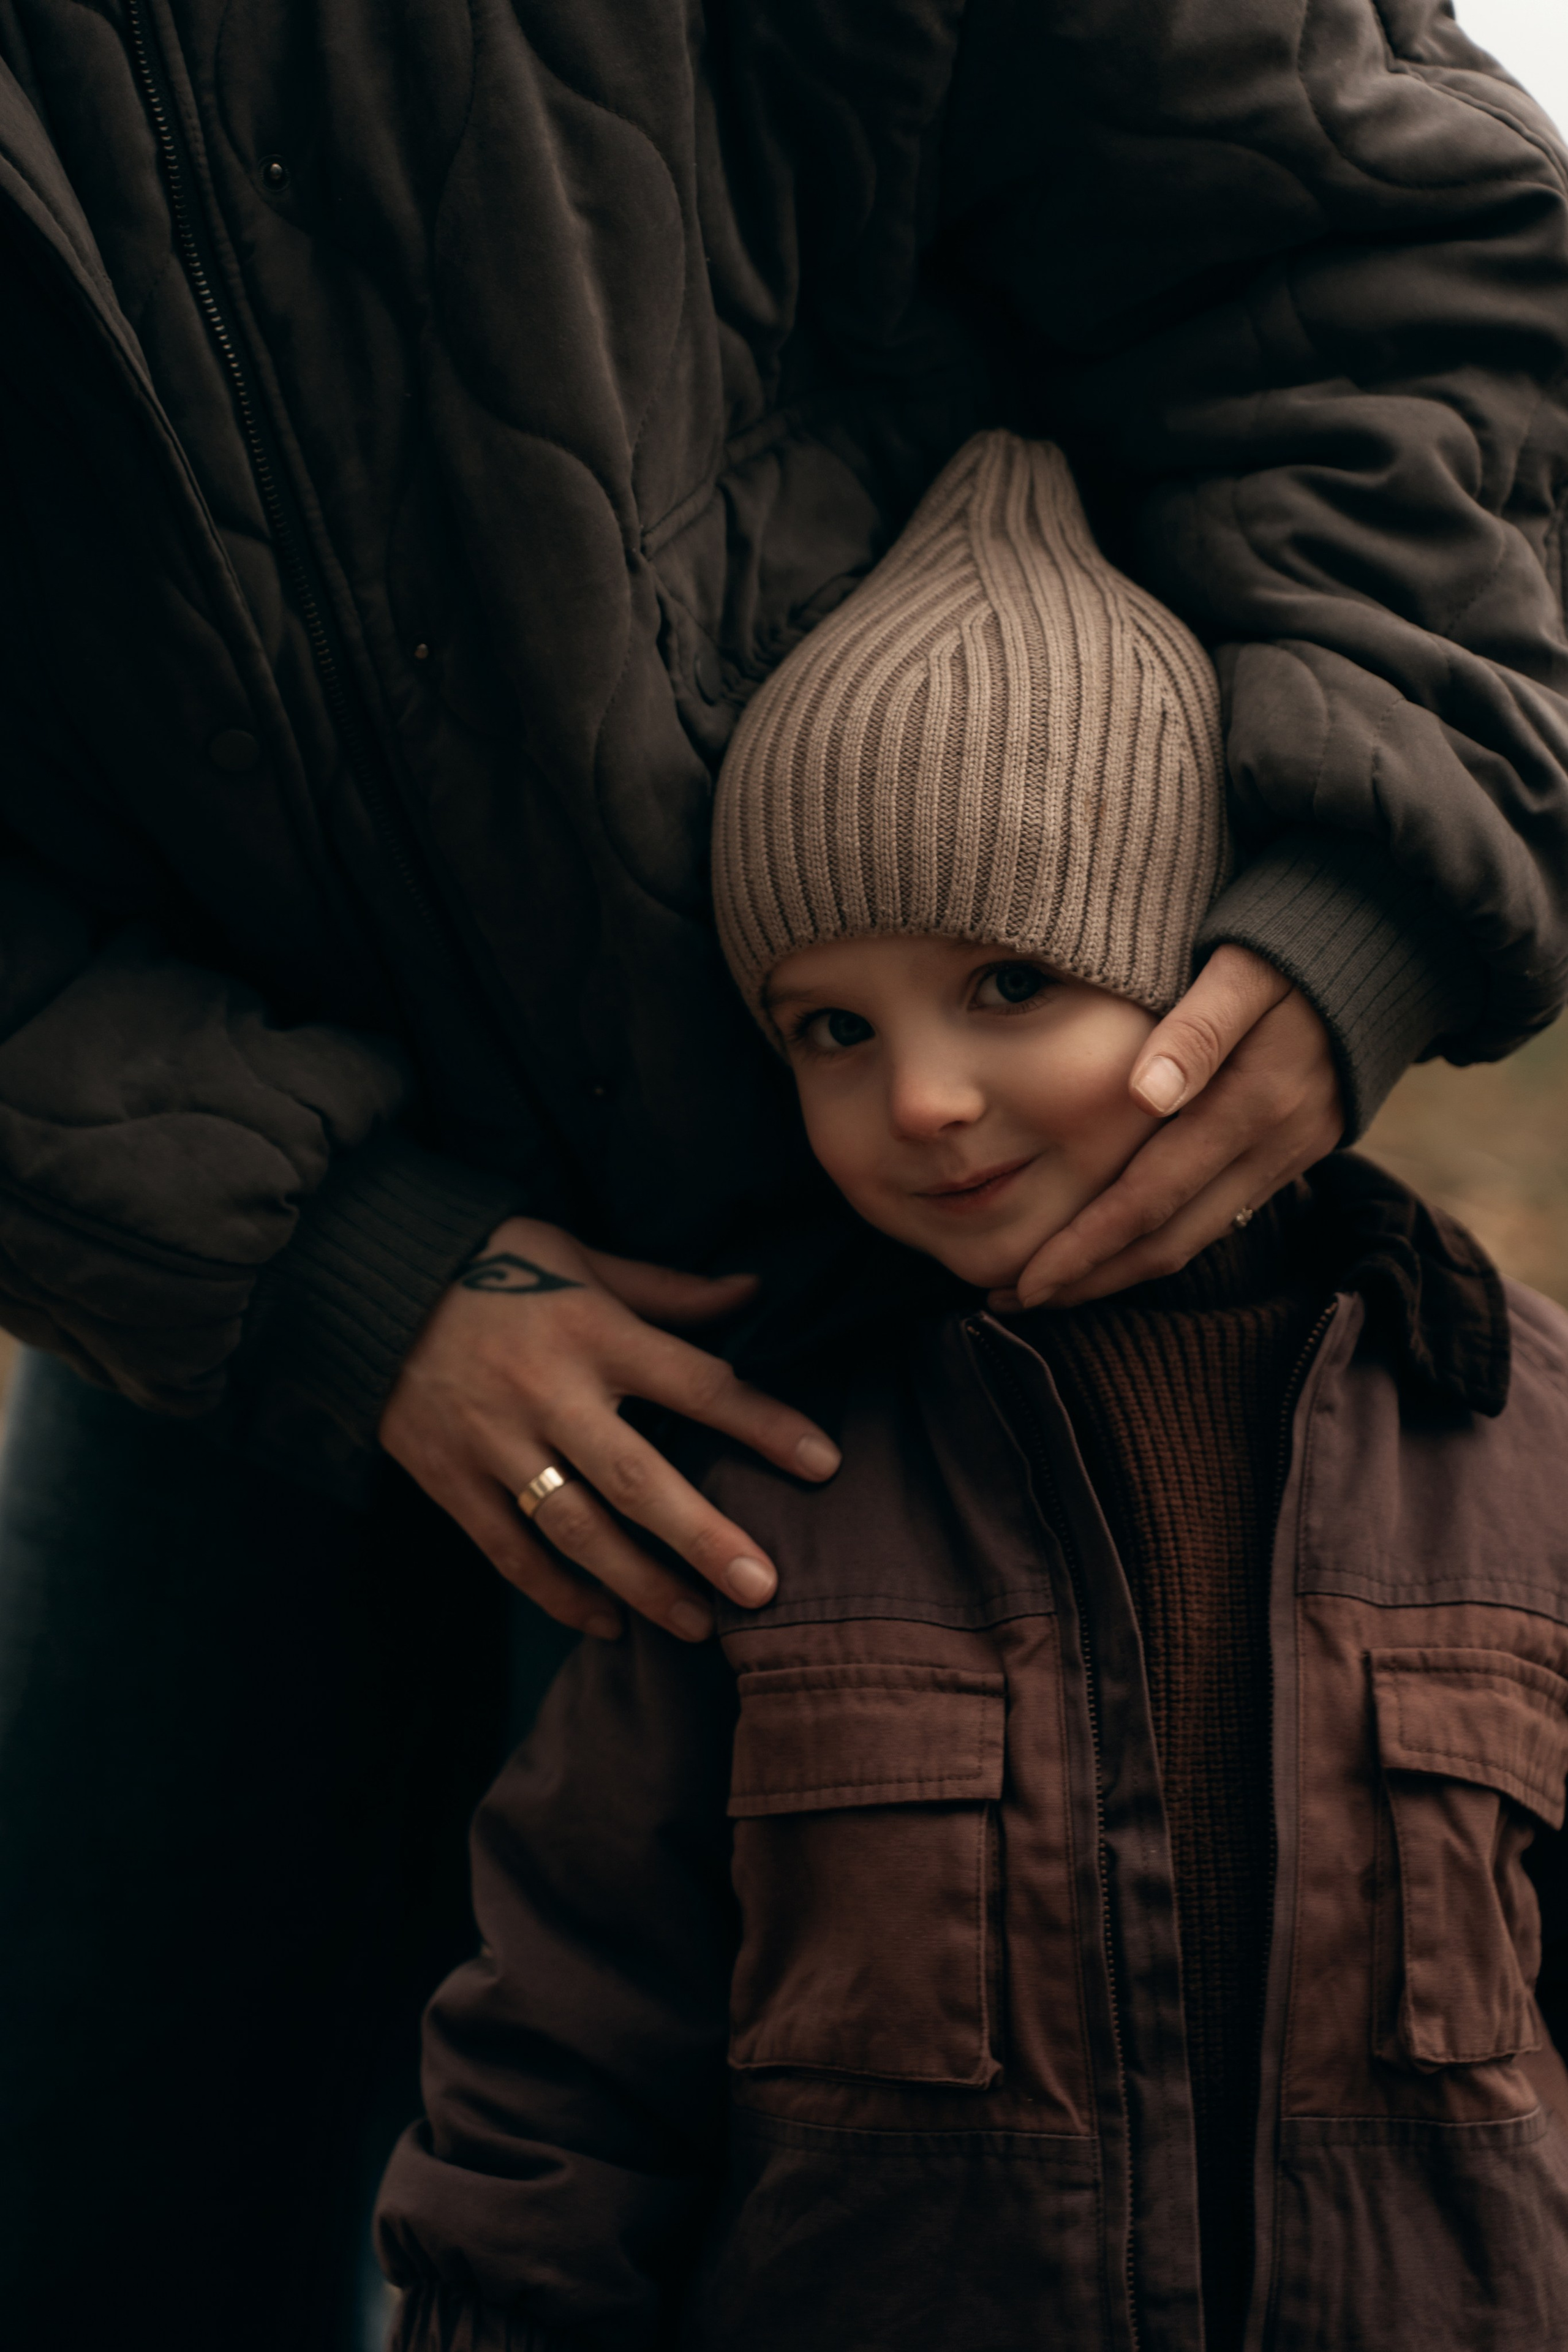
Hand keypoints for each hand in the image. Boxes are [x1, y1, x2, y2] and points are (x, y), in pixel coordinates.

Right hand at [380, 1215, 840, 1642]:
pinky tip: (606, 1624)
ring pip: (576, 1529)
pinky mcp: (450, 1479)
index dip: (762, 1423)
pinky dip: (558, 1594)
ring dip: (640, 1584)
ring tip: (697, 1627)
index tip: (823, 1464)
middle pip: (637, 1477)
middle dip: (703, 1536)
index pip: (697, 1382)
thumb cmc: (493, 1264)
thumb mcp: (582, 1258)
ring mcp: (495, 1443)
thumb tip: (752, 1292)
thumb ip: (668, 1289)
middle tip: (763, 1587)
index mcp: (593, 1331)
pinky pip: (510, 1551)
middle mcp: (548, 1393)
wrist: (366, 1282)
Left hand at [995, 945, 1342, 1310]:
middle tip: (1018, 1299)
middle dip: (1094, 1278)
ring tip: (1057, 1287)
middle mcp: (1274, 1143)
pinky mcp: (1297, 1152)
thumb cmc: (1295, 943)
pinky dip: (1167, 1240)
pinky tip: (1122, 1246)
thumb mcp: (1245, 967)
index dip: (1087, 1246)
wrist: (1393, 947)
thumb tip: (1144, 1094)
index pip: (1152, 1196)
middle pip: (1171, 1238)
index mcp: (1252, 1102)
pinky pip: (1224, 1216)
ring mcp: (1290, 1154)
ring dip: (1126, 1270)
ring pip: (1199, 1237)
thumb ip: (1197, 1029)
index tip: (1027, 1279)